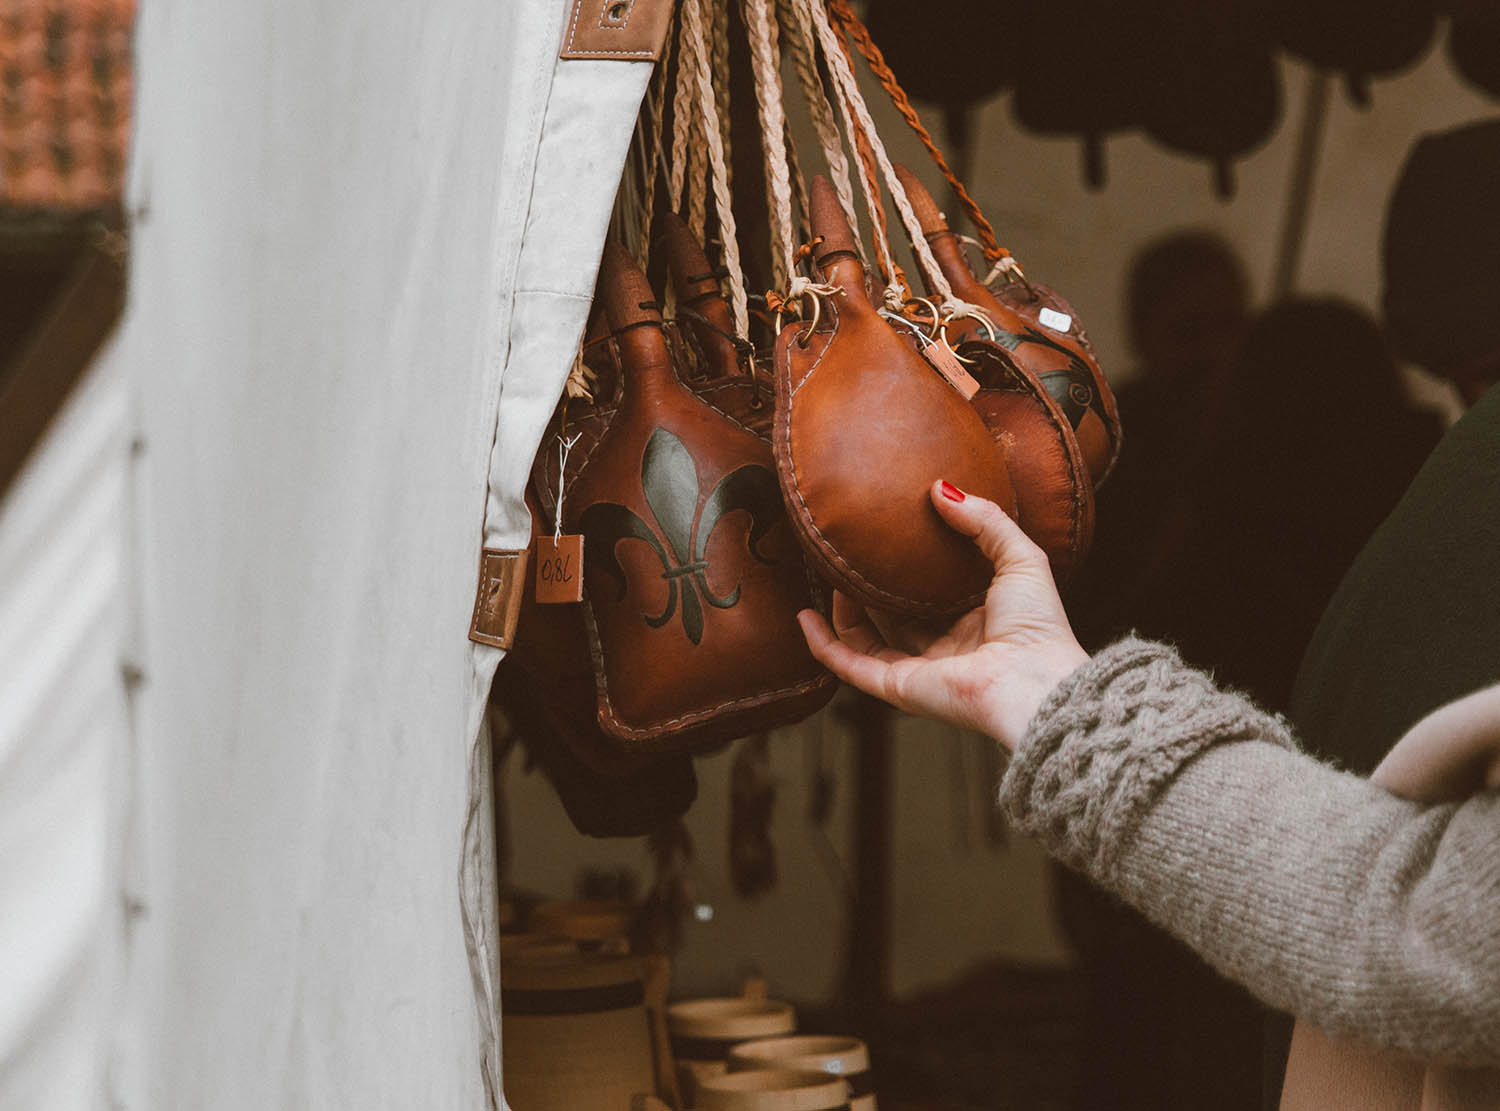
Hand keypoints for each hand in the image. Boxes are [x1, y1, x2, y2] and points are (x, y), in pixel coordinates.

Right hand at [797, 480, 1088, 749]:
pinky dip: (823, 645)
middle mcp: (945, 648)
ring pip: (866, 638)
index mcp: (977, 621)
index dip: (907, 568)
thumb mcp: (1020, 555)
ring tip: (826, 572)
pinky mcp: (897, 687)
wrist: (1034, 680)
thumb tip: (939, 488)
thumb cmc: (1038, 625)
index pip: (933, 593)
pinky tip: (805, 616)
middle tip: (847, 551)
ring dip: (842, 609)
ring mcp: (918, 670)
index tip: (888, 537)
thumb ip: (984, 520)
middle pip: (894, 616)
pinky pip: (850, 665)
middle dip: (868, 586)